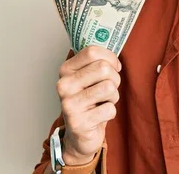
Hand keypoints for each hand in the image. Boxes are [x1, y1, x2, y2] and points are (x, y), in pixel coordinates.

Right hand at [56, 46, 121, 164]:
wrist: (80, 134)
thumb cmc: (90, 100)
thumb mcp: (89, 77)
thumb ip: (98, 61)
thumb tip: (115, 44)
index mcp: (65, 70)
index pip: (92, 52)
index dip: (110, 58)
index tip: (113, 66)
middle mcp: (63, 85)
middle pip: (104, 68)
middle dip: (114, 79)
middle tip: (108, 89)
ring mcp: (69, 105)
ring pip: (109, 88)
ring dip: (113, 96)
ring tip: (102, 102)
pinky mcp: (79, 123)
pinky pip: (110, 109)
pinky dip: (110, 113)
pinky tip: (98, 116)